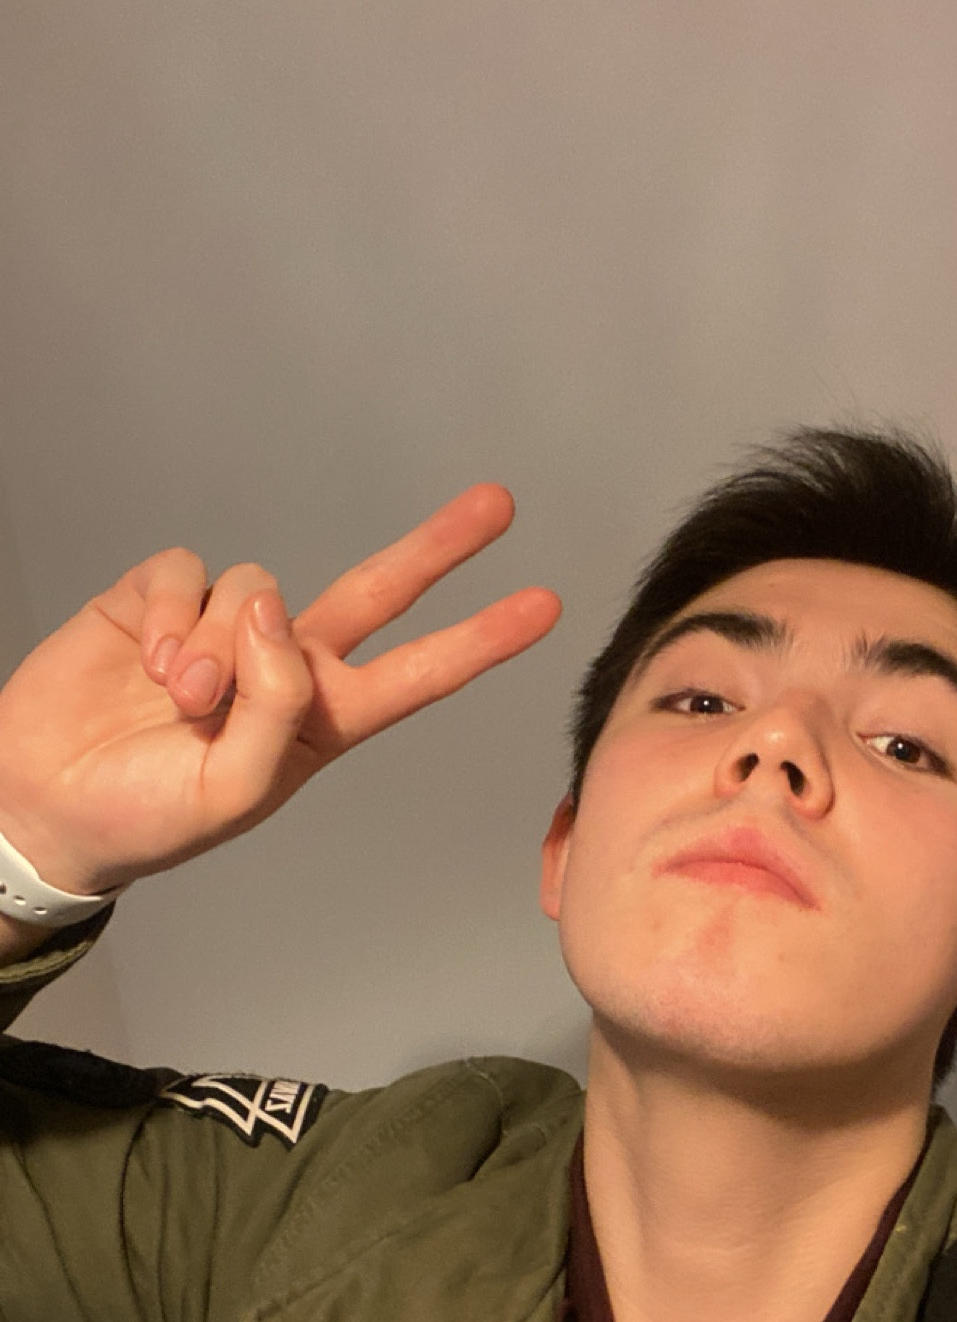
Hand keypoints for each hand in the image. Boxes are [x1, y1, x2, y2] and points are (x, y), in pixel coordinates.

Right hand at [0, 484, 559, 897]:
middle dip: (436, 549)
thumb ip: (278, 706)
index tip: (542, 608)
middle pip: (374, 592)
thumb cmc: (148, 816)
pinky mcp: (158, 600)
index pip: (413, 674)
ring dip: (218, 644)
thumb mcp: (234, 790)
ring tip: (180, 702)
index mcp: (319, 722)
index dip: (476, 642)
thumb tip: (276, 613)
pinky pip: (187, 571)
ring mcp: (222, 629)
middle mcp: (282, 666)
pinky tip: (148, 660)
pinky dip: (171, 613)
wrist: (45, 804)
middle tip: (498, 505)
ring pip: (256, 587)